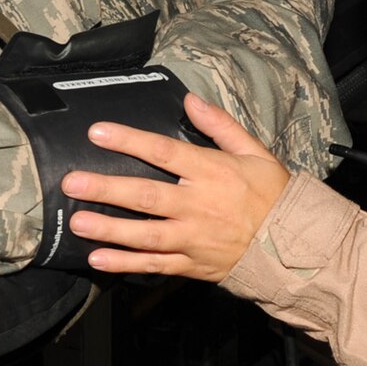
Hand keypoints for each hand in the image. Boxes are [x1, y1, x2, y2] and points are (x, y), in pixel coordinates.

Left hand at [62, 91, 291, 279]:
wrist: (294, 247)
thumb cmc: (273, 195)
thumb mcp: (254, 152)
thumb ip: (220, 125)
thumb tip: (190, 100)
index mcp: (211, 172)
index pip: (163, 152)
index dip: (129, 140)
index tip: (98, 133)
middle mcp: (197, 206)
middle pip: (145, 196)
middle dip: (106, 189)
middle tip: (72, 183)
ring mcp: (193, 238)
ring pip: (144, 234)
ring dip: (109, 229)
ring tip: (77, 222)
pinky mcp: (192, 264)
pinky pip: (154, 265)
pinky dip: (125, 264)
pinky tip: (97, 259)